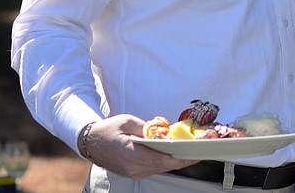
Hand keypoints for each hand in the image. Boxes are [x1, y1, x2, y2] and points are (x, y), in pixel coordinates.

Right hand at [79, 115, 195, 179]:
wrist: (90, 142)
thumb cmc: (107, 130)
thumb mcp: (128, 122)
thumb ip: (148, 128)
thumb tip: (166, 131)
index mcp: (131, 156)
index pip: (162, 160)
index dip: (182, 157)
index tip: (197, 152)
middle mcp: (134, 169)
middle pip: (166, 165)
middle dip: (185, 156)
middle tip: (204, 147)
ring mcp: (135, 172)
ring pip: (163, 167)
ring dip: (178, 159)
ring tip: (195, 148)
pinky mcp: (136, 172)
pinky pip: (156, 167)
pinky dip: (168, 159)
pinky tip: (178, 151)